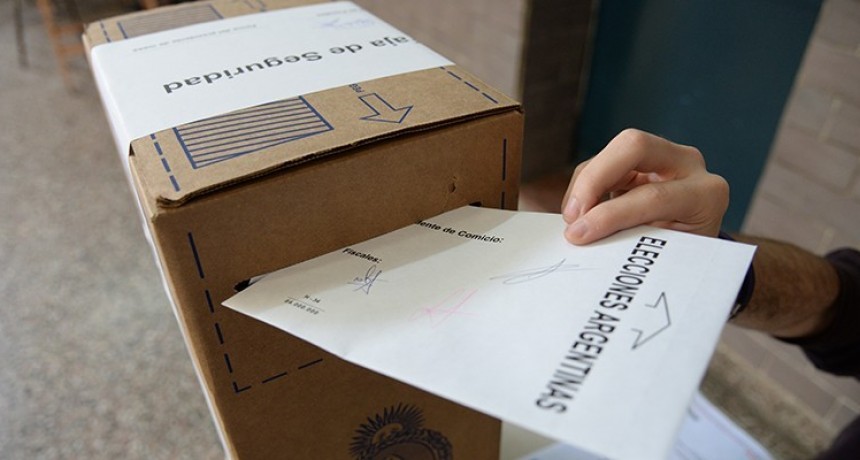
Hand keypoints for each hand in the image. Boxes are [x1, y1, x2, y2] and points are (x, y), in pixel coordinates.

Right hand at [561, 129, 728, 244]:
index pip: (653, 196)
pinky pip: (605, 160)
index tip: (579, 235)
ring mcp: (666, 155)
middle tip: (571, 215)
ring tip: (573, 218)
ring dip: (585, 183)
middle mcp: (690, 164)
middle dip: (594, 178)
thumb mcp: (666, 255)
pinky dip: (586, 183)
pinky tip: (581, 210)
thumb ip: (635, 243)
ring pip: (615, 149)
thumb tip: (586, 239)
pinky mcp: (643, 156)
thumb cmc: (681, 256)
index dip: (610, 215)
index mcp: (705, 195)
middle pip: (634, 146)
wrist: (696, 246)